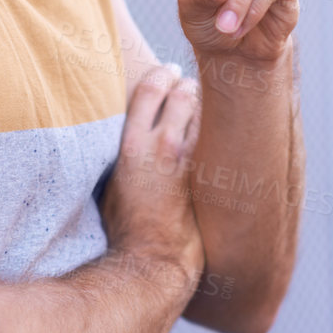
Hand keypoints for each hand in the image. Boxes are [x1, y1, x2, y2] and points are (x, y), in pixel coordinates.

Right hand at [98, 64, 203, 280]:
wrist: (154, 261)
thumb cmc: (126, 228)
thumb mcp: (110, 183)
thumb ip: (121, 152)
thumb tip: (126, 134)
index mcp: (132, 143)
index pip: (151, 87)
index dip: (161, 74)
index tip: (167, 72)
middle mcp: (162, 144)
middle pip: (183, 92)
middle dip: (188, 84)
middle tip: (190, 85)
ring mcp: (191, 159)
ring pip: (207, 111)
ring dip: (207, 104)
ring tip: (208, 105)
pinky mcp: (211, 174)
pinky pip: (220, 137)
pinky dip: (220, 128)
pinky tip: (223, 132)